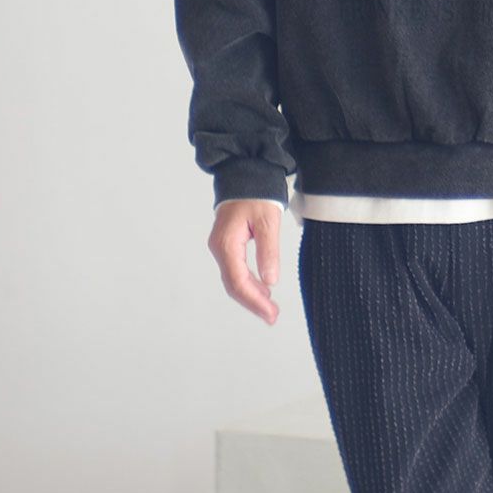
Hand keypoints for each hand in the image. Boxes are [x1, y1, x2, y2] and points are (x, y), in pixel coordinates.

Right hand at [210, 200, 283, 324]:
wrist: (245, 174)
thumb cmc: (256, 193)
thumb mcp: (268, 221)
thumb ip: (269, 251)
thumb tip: (270, 280)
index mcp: (226, 244)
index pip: (238, 281)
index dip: (254, 301)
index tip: (271, 313)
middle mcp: (219, 248)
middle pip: (233, 285)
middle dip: (253, 303)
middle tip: (272, 317)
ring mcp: (222, 248)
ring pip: (233, 280)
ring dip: (251, 296)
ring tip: (270, 309)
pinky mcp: (227, 246)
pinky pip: (235, 271)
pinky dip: (249, 284)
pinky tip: (263, 291)